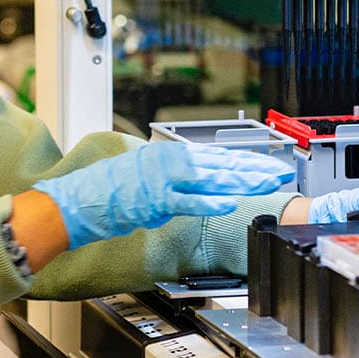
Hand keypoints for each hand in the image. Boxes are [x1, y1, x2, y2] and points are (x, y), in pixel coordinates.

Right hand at [35, 142, 295, 249]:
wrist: (77, 200)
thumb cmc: (108, 192)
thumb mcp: (147, 175)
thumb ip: (174, 179)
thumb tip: (200, 186)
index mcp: (169, 154)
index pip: (216, 156)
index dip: (245, 162)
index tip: (267, 165)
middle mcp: (169, 161)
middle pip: (221, 164)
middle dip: (254, 170)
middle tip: (280, 173)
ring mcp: (162, 180)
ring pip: (211, 179)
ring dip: (242, 182)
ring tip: (267, 184)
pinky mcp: (153, 200)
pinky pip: (188, 202)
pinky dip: (210, 202)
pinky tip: (230, 203)